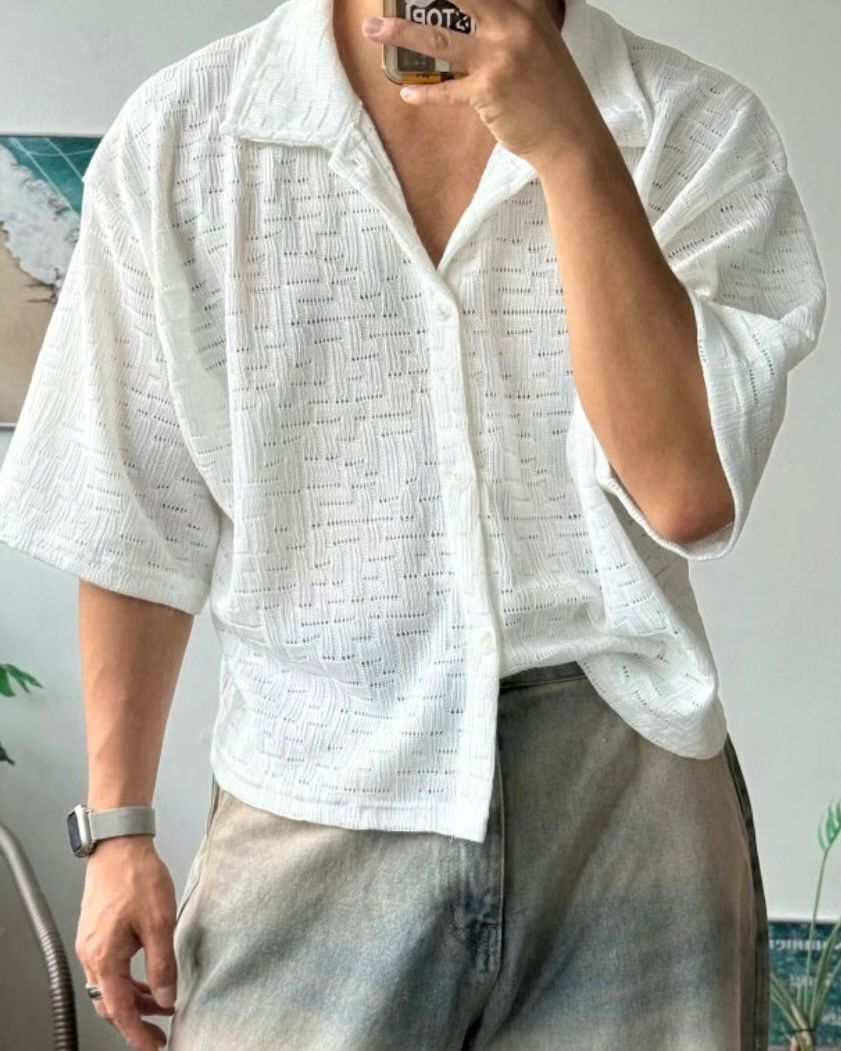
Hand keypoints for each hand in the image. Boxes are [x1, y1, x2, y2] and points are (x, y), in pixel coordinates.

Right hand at [75, 838, 177, 1048]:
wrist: (120, 845)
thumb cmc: (137, 877)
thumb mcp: (159, 923)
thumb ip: (162, 965)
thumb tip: (166, 997)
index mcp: (104, 957)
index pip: (119, 1010)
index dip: (137, 1032)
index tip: (154, 1045)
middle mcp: (91, 954)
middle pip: (110, 1002)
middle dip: (136, 1020)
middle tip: (160, 1029)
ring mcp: (91, 944)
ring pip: (110, 986)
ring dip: (135, 998)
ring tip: (162, 1002)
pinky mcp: (97, 933)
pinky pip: (110, 968)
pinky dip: (129, 979)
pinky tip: (149, 976)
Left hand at [360, 0, 611, 171]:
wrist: (572, 136)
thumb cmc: (555, 93)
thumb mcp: (542, 43)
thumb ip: (516, 22)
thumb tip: (486, 18)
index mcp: (529, 9)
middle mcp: (514, 25)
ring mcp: (499, 58)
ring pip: (440, 38)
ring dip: (401, 33)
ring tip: (373, 30)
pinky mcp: (487, 92)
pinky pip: (445, 91)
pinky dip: (424, 93)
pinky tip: (406, 92)